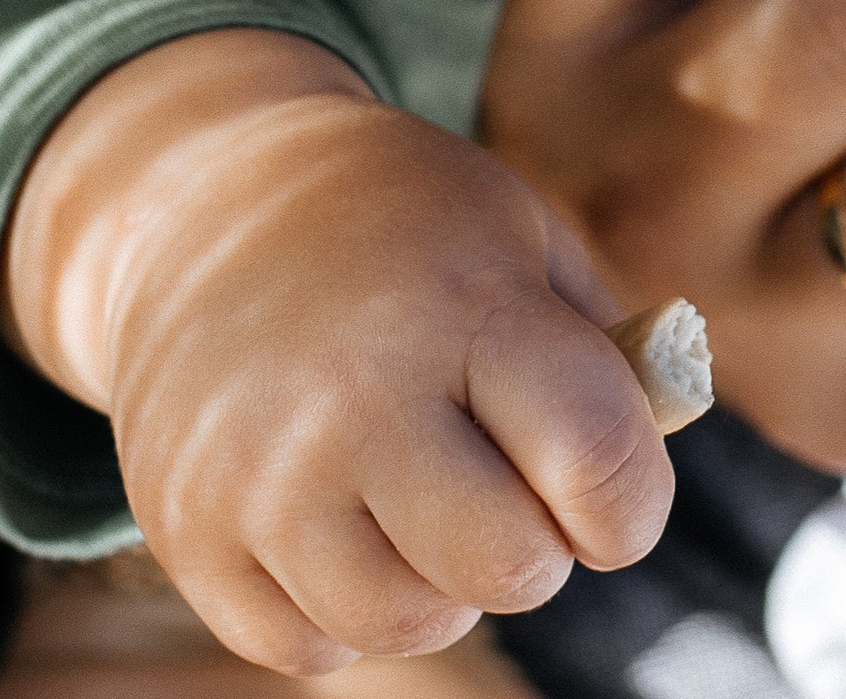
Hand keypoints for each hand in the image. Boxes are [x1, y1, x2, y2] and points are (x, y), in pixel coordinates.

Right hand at [1, 32, 674, 675]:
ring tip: (415, 490)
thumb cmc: (399, 226)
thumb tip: (658, 459)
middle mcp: (353, 395)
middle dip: (534, 545)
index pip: (597, 458)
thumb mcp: (517, 233)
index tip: (613, 491)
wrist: (202, 198)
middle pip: (510, 569)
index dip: (632, 502)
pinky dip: (340, 605)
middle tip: (503, 480)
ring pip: (408, 626)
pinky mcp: (187, 532)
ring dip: (437, 582)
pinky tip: (334, 511)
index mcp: (460, 305)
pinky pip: (310, 649)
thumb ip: (606, 353)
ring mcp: (259, 474)